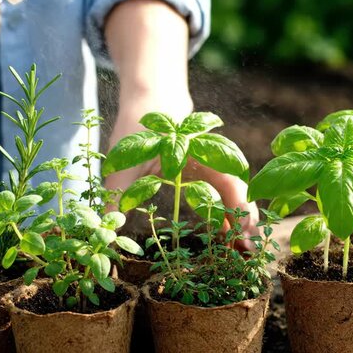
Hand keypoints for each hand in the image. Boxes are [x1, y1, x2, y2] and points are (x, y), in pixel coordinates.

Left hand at [105, 107, 258, 252]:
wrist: (150, 101)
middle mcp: (212, 158)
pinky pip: (222, 196)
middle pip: (238, 191)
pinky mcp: (207, 175)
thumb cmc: (138, 126)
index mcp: (200, 151)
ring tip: (240, 251)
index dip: (237, 206)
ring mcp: (212, 166)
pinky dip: (225, 216)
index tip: (240, 231)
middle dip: (245, 220)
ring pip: (232, 196)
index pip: (228, 180)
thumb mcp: (125, 158)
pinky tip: (225, 237)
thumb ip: (118, 191)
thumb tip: (107, 225)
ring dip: (237, 221)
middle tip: (246, 250)